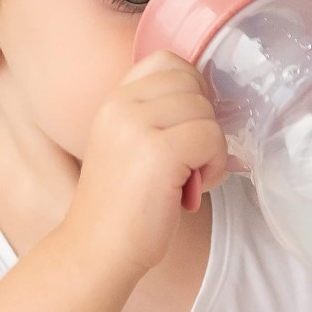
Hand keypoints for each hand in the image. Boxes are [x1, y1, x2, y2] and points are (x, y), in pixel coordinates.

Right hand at [62, 50, 228, 274]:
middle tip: (189, 157)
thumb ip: (154, 114)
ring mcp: (138, 125)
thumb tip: (206, 96)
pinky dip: (214, 164)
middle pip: (192, 83)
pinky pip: (211, 137)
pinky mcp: (159, 151)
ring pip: (205, 111)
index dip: (191, 89)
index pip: (168, 60)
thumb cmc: (123, 205)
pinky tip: (193, 188)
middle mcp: (121, 105)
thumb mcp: (128, 142)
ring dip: (211, 145)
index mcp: (114, 99)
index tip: (186, 125)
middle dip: (202, 119)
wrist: (98, 250)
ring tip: (189, 176)